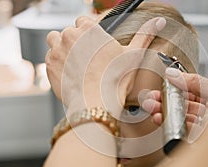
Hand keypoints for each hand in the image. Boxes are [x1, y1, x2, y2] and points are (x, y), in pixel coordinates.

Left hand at [45, 16, 165, 113]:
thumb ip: (145, 34)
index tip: (94, 45)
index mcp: (89, 29)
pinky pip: (50, 57)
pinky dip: (57, 63)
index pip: (84, 21)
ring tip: (76, 62)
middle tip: (88, 58)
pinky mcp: (49, 65)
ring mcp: (57, 50)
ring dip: (63, 47)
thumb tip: (158, 21)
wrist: (96, 104)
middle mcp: (69, 36)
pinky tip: (71, 73)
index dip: (89, 33)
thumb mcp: (134, 55)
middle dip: (77, 41)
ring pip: (55, 40)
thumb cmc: (115, 80)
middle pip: (69, 31)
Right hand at [142, 67, 207, 129]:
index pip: (187, 89)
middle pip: (180, 103)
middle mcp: (206, 110)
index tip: (161, 86)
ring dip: (163, 112)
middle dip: (164, 100)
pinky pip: (181, 130)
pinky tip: (162, 119)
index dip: (173, 87)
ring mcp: (202, 124)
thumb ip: (193, 82)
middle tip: (152, 99)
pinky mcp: (198, 137)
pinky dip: (169, 124)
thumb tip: (172, 73)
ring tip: (153, 109)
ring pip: (178, 117)